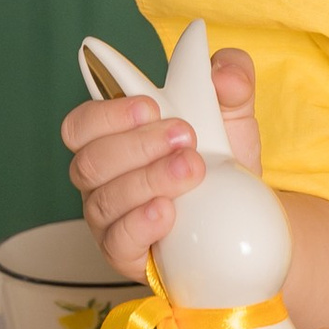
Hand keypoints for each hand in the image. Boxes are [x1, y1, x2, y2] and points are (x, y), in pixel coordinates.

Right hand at [63, 45, 262, 279]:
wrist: (246, 217)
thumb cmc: (222, 160)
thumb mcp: (233, 113)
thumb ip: (232, 79)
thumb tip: (224, 74)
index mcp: (114, 137)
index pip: (82, 123)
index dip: (108, 113)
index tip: (151, 107)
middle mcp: (103, 178)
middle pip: (90, 161)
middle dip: (137, 146)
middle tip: (185, 138)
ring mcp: (110, 218)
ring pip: (104, 200)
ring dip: (148, 181)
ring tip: (192, 170)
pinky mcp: (126, 254)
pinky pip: (118, 243)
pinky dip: (141, 224)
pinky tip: (168, 212)